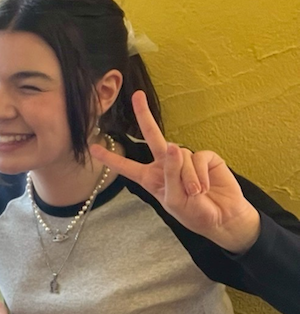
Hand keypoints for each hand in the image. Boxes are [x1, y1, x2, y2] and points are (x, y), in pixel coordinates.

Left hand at [90, 91, 259, 253]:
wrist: (222, 217)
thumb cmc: (194, 213)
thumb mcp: (175, 200)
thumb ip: (171, 174)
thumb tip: (174, 146)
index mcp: (150, 178)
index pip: (126, 167)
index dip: (110, 158)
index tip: (92, 147)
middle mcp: (165, 165)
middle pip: (153, 137)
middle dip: (144, 115)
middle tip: (138, 96)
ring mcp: (185, 159)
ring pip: (180, 156)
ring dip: (188, 178)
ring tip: (196, 193)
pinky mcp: (205, 157)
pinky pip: (198, 158)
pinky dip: (201, 174)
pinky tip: (206, 186)